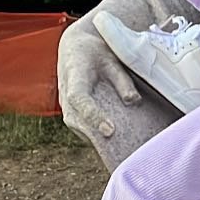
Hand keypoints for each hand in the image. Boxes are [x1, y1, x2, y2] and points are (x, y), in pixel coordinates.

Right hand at [57, 0, 147, 141]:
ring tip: (121, 150)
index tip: (110, 131)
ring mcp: (66, 106)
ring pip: (78, 128)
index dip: (93, 116)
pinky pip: (81, 129)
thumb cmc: (95, 52)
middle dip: (97, 136)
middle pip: (77, 121)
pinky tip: (116, 141)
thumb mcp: (111, 60)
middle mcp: (65, 96)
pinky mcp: (71, 113)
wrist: (75, 49)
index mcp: (74, 78)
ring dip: (96, 140)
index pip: (80, 100)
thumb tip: (133, 101)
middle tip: (121, 150)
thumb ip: (122, 80)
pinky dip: (96, 136)